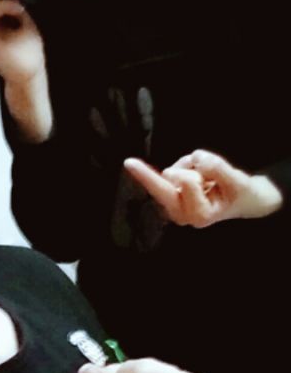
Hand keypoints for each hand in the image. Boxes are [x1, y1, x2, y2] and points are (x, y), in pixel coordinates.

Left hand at [124, 150, 281, 227]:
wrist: (244, 200)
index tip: (166, 171)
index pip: (187, 185)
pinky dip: (184, 166)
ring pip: (171, 173)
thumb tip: (196, 157)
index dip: (191, 173)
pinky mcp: (170, 193)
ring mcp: (173, 204)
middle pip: (161, 189)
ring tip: (207, 177)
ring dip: (186, 166)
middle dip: (147, 176)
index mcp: (199, 215)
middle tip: (128, 162)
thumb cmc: (241, 193)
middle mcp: (181, 213)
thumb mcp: (238, 181)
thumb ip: (218, 169)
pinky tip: (198, 175)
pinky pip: (171, 170)